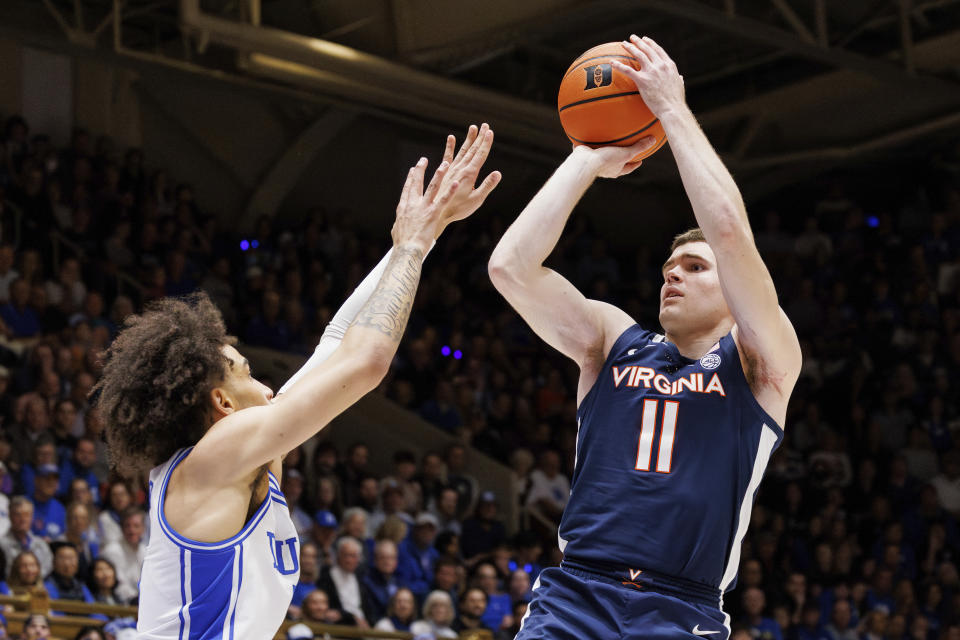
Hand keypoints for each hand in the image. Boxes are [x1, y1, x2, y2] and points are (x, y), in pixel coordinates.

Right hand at [391, 156, 459, 252]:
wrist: (407, 250)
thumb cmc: (402, 245)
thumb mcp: (396, 231)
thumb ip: (398, 225)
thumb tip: (397, 226)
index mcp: (403, 208)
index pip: (407, 189)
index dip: (410, 178)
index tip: (413, 169)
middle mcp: (412, 204)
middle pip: (417, 183)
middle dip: (420, 170)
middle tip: (424, 159)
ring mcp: (423, 208)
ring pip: (432, 187)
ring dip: (439, 174)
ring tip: (445, 164)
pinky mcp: (433, 214)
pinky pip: (443, 200)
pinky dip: (450, 191)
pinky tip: (456, 183)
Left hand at [434, 123, 501, 237]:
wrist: (438, 213)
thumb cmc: (459, 209)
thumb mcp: (477, 200)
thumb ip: (487, 186)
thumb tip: (498, 173)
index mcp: (469, 174)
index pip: (480, 155)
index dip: (486, 143)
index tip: (490, 131)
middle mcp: (460, 168)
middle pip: (472, 150)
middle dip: (480, 137)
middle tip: (485, 125)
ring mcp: (452, 169)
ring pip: (462, 151)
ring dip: (468, 139)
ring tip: (473, 127)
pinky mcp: (444, 173)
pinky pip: (447, 157)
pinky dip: (450, 147)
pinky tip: (451, 138)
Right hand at [572, 136, 656, 177]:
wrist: (584, 162)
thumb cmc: (605, 160)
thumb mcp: (626, 153)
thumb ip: (639, 147)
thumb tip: (653, 140)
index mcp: (615, 170)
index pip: (627, 168)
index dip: (634, 165)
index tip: (640, 161)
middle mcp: (604, 169)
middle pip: (615, 163)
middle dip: (619, 158)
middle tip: (624, 152)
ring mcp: (593, 163)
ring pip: (601, 156)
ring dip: (605, 150)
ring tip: (607, 142)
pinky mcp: (584, 156)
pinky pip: (589, 148)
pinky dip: (590, 143)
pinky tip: (590, 134)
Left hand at [611, 35, 685, 117]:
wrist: (672, 109)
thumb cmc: (676, 101)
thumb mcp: (680, 86)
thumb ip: (678, 79)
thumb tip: (680, 77)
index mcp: (669, 65)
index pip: (658, 50)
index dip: (650, 43)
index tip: (645, 39)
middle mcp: (660, 65)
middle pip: (647, 49)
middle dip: (638, 42)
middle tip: (632, 37)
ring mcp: (651, 72)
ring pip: (638, 55)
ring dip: (630, 47)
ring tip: (623, 43)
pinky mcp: (643, 80)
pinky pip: (628, 70)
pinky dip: (619, 65)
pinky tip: (612, 62)